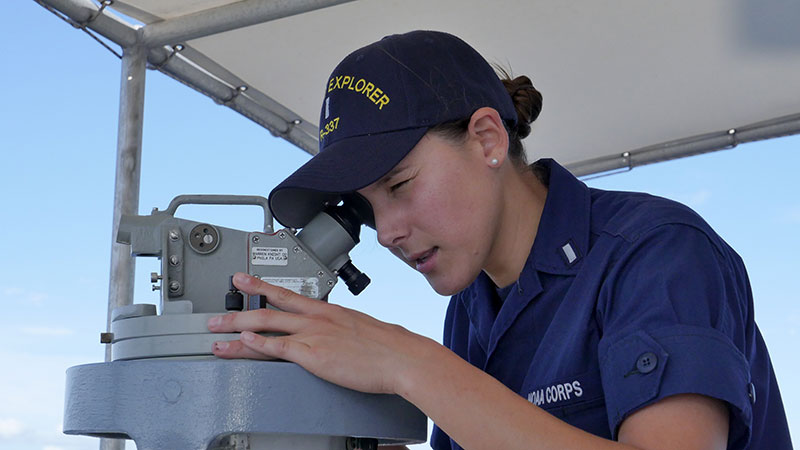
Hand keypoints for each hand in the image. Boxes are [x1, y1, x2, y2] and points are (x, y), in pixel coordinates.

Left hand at [207, 272, 433, 394]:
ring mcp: (313, 335)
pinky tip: (242, 344)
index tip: (244, 280)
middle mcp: (317, 318)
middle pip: (269, 308)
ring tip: (216, 334)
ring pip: (266, 326)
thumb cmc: (389, 347)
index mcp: (328, 310)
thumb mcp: (362, 328)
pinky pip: (278, 347)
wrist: (402, 357)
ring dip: (237, 330)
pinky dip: (257, 345)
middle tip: (218, 312)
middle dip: (239, 310)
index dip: (261, 286)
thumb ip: (344, 328)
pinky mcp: (314, 355)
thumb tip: (340, 334)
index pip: (287, 293)